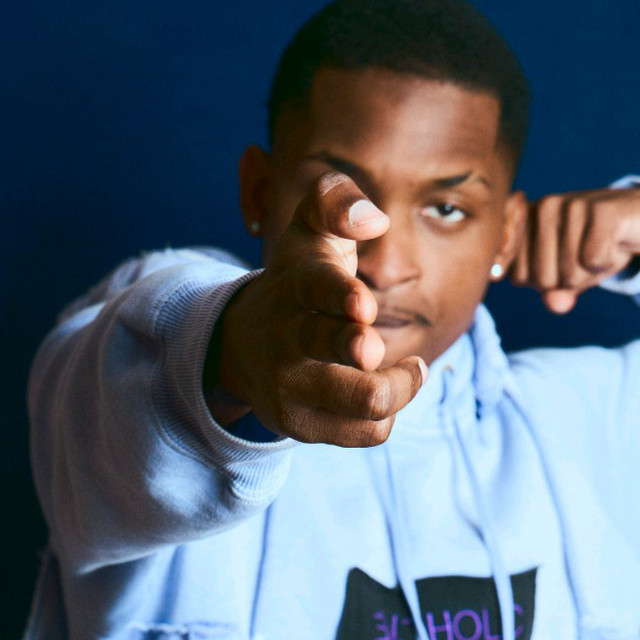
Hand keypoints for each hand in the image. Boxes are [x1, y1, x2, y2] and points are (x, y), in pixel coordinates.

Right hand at [211, 173, 427, 446]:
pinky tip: (383, 389)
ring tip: (408, 368)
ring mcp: (292, 387)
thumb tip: (374, 220)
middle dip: (361, 351)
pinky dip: (388, 413)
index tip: (363, 306)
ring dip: (402, 385)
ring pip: (366, 401)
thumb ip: (335, 203)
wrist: (244, 345)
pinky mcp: (303, 425)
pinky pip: (368, 433)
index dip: (340, 297)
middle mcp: (288, 339)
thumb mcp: (308, 231)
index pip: (316, 288)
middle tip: (375, 348)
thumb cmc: (296, 282)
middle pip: (333, 353)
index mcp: (296, 285)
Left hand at [510, 186, 639, 312]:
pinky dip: (609, 262)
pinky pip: (593, 261)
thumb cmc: (599, 246)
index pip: (518, 277)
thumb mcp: (570, 274)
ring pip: (569, 273)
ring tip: (603, 246)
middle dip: (571, 279)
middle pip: (542, 279)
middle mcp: (543, 208)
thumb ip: (554, 292)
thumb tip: (555, 304)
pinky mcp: (601, 209)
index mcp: (525, 222)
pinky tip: (617, 242)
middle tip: (588, 254)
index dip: (546, 283)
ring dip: (593, 271)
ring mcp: (570, 204)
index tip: (565, 261)